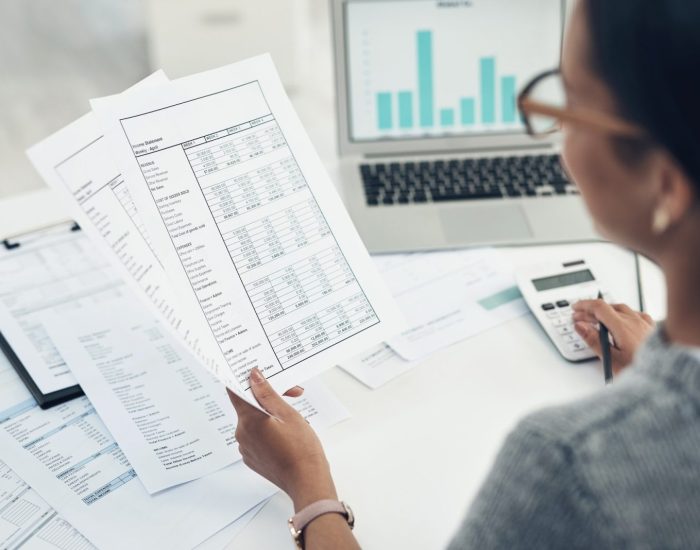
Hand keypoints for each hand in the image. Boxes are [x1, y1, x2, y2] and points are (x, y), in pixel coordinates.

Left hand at [227, 368, 336, 510]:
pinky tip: (286, 434)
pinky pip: (256, 436)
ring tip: (293, 420)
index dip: (243, 379)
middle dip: (268, 398)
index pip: (234, 392)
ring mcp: (245, 448)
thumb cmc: (302, 449)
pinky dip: (268, 430)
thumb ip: (268, 394)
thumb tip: (253, 377)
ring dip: (270, 415)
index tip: (252, 372)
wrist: (307, 481)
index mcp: (249, 421)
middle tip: (292, 395)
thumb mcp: (288, 414)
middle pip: (248, 406)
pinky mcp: (252, 458)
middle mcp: (241, 434)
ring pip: (253, 421)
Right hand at [572, 300, 654, 371]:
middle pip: (609, 307)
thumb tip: (580, 325)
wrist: (667, 377)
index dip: (584, 305)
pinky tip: (622, 320)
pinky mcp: (652, 329)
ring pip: (622, 309)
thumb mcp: (611, 359)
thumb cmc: (641, 370)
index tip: (575, 308)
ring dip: (607, 311)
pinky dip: (623, 314)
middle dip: (592, 311)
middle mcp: (634, 321)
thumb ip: (593, 340)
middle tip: (580, 317)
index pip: (599, 307)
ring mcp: (645, 324)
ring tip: (598, 319)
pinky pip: (636, 314)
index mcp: (622, 326)